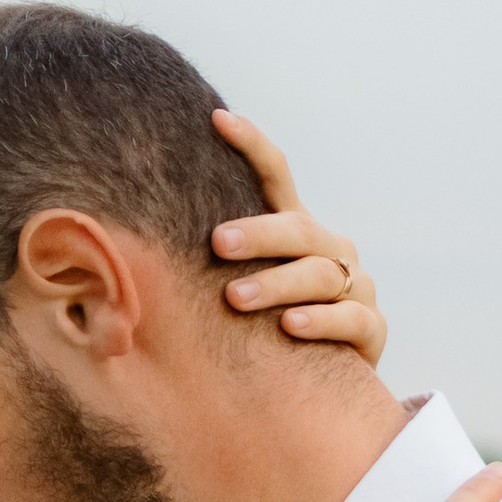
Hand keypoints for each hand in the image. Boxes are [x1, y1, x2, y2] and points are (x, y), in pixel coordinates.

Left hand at [210, 108, 385, 361]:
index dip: (251, 145)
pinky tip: (290, 326)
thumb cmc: (264, 328)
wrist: (321, 382)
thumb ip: (210, 262)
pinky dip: (320, 321)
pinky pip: (350, 319)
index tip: (216, 119)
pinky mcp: (371, 328)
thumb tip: (130, 245)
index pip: (276, 176)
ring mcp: (355, 287)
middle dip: (258, 234)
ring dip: (276, 284)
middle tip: (217, 243)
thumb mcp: (242, 286)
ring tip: (236, 298)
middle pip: (298, 230)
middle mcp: (330, 249)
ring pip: (320, 274)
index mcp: (297, 231)